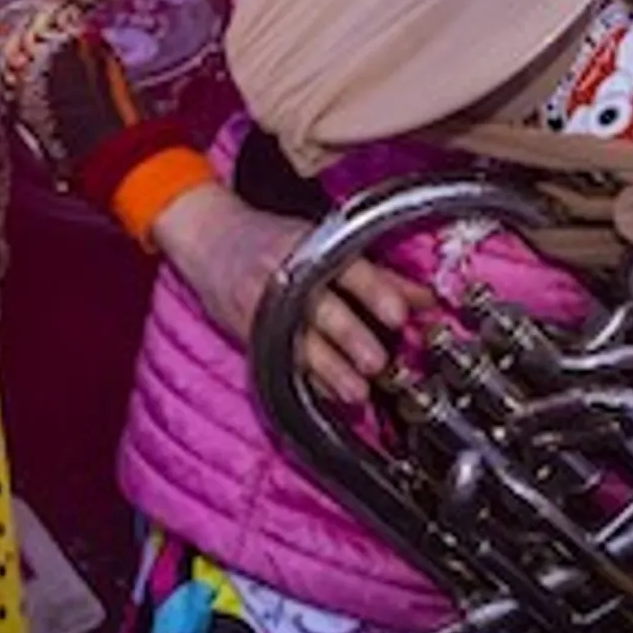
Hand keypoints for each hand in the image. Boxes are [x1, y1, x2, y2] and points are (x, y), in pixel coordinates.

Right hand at [151, 178, 425, 408]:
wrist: (206, 239)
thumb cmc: (269, 240)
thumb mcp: (322, 244)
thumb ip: (376, 274)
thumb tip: (426, 299)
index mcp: (308, 246)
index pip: (347, 268)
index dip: (374, 291)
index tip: (398, 315)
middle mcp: (284, 275)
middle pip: (321, 308)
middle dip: (349, 337)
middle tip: (377, 361)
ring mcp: (262, 305)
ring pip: (299, 342)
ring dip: (329, 369)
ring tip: (354, 391)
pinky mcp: (248, 331)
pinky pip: (280, 359)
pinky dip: (306, 379)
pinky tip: (327, 393)